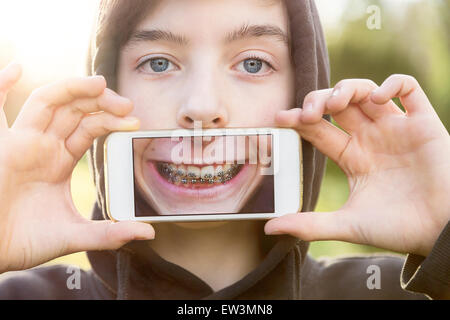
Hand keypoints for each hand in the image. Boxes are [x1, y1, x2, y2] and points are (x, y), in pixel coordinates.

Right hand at [0, 62, 154, 272]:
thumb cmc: (25, 241)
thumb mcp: (75, 235)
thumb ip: (110, 233)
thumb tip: (148, 233)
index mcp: (59, 161)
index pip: (89, 128)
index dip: (112, 120)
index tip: (136, 121)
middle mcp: (41, 146)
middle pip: (74, 109)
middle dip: (101, 102)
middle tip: (127, 103)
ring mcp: (20, 143)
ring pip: (47, 103)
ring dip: (72, 88)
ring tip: (100, 83)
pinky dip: (0, 86)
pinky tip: (16, 69)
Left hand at [265, 75, 449, 256]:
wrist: (443, 234)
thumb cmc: (398, 229)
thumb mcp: (347, 225)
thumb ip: (309, 224)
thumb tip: (269, 229)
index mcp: (352, 157)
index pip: (318, 130)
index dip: (299, 120)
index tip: (281, 117)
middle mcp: (371, 139)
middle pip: (338, 105)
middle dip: (319, 101)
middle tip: (309, 112)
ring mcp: (396, 129)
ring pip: (366, 91)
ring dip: (347, 89)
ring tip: (335, 103)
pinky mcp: (424, 123)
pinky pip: (409, 89)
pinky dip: (392, 84)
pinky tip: (378, 98)